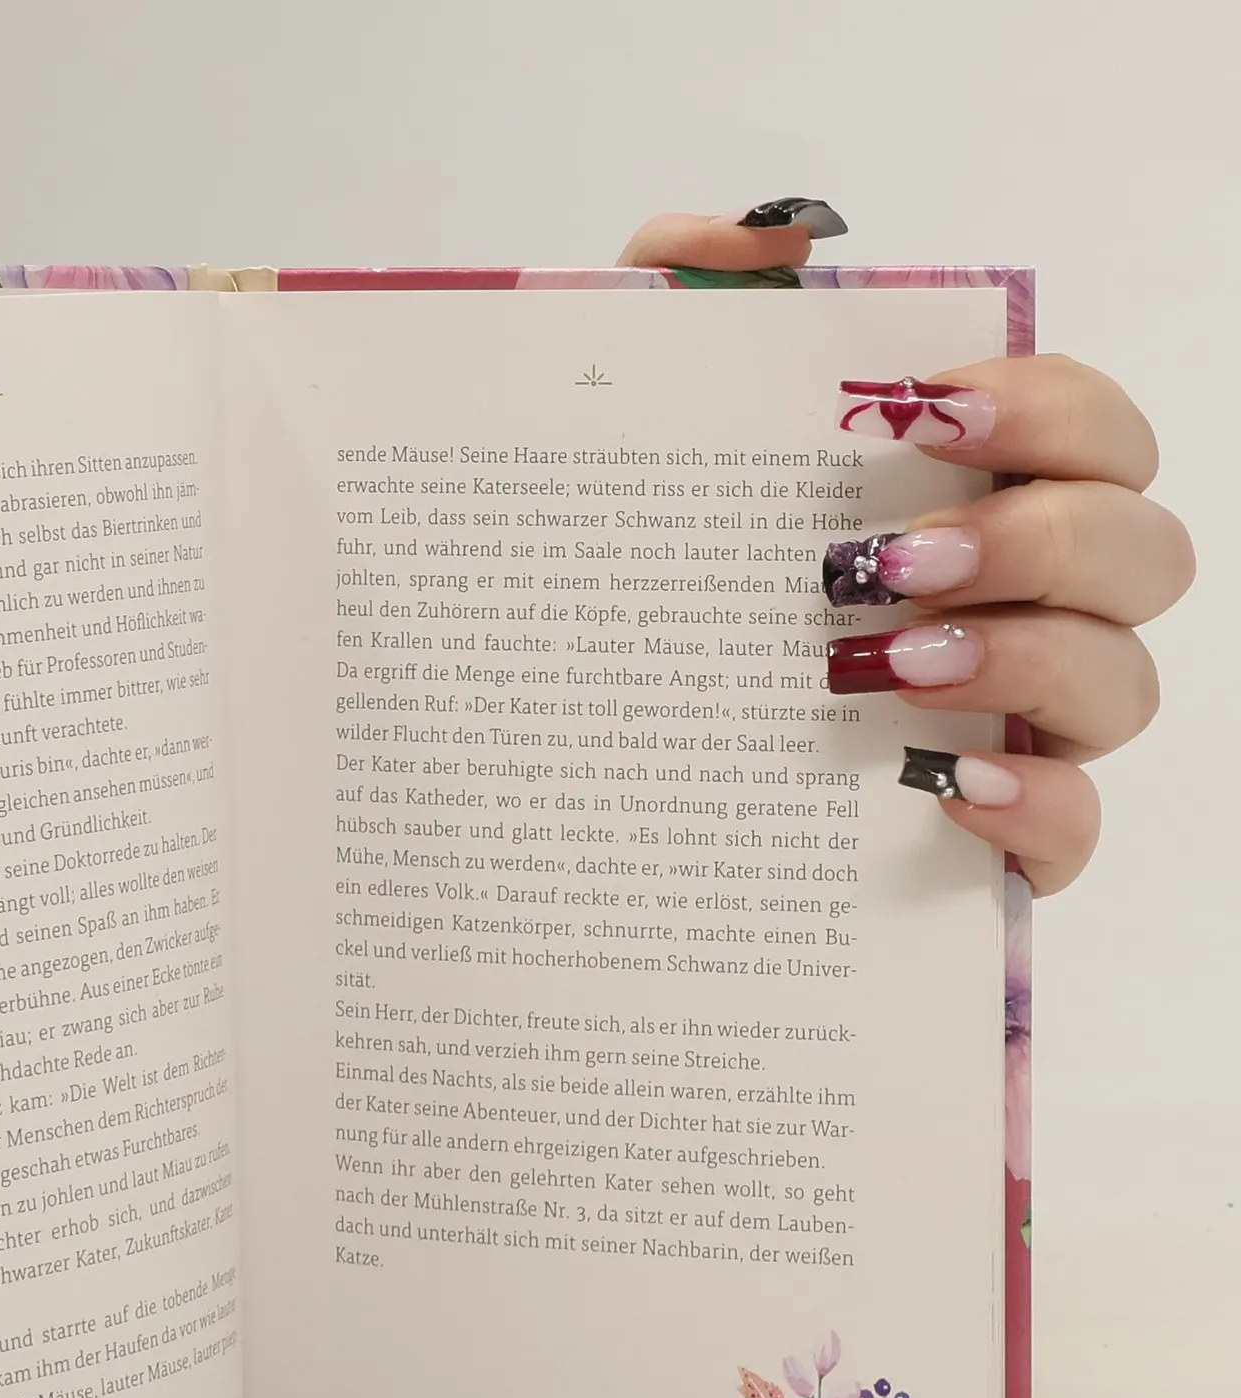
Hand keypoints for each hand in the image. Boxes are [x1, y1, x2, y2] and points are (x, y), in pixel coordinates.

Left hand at [619, 202, 1192, 894]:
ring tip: (883, 667)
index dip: (1047, 408)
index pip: (1093, 430)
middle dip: (1038, 543)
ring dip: (1023, 665)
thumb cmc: (639, 569)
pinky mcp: (989, 839)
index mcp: (974, 500)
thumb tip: (766, 239)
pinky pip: (1075, 835)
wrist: (572, 740)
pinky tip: (941, 788)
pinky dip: (1036, 810)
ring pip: (1125, 688)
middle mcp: (1024, 606)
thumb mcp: (634, 421)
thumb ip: (684, 293)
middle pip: (1143, 553)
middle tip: (890, 563)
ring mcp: (1018, 725)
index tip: (925, 414)